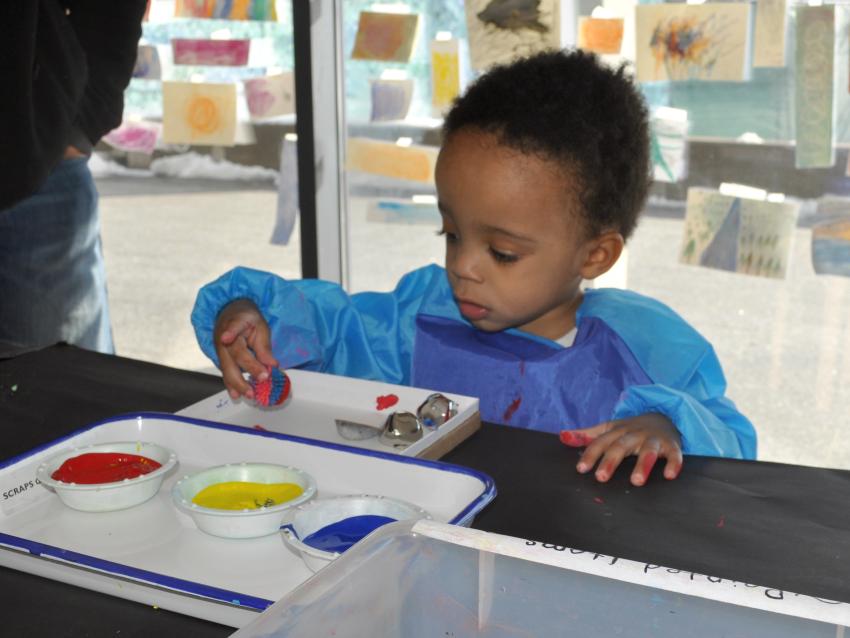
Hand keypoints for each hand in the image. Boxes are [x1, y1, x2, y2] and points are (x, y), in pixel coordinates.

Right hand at [213, 299, 277, 399]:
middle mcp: (224, 337)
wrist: (230, 314)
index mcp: (235, 323)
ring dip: (237, 383)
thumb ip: (264, 346)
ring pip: (227, 367)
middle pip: (233, 354)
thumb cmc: (247, 320)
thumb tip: (272, 365)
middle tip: (259, 381)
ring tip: (249, 394)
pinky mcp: (222, 358)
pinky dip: (231, 384)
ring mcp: (220, 349)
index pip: (234, 328)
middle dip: (246, 369)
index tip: (226, 338)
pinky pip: (226, 372)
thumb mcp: (260, 326)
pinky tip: (236, 395)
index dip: (230, 332)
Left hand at [560, 413, 682, 486]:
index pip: (600, 442)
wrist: (664, 416)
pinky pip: (674, 455)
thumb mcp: (608, 429)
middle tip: (601, 477)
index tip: (581, 469)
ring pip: (648, 451)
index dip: (591, 455)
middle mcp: (634, 434)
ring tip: (637, 481)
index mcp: (617, 431)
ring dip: (643, 465)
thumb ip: (586, 435)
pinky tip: (669, 476)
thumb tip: (562, 436)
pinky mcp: (672, 446)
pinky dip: (673, 464)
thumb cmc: (631, 429)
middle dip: (611, 461)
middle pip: (621, 446)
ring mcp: (654, 440)